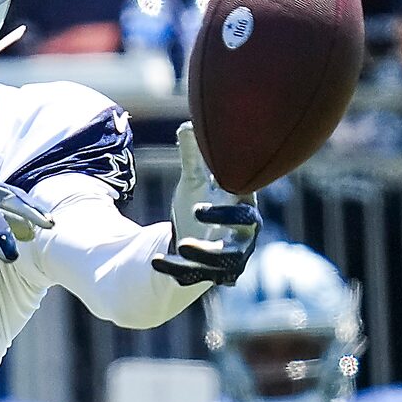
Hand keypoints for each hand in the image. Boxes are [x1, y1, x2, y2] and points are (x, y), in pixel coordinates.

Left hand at [152, 121, 259, 286]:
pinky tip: (156, 262)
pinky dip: (177, 270)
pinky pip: (197, 277)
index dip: (231, 198)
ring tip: (181, 245)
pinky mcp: (213, 275)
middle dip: (222, 222)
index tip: (211, 189)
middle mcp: (244, 234)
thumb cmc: (203, 202)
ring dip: (202, 254)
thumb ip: (193, 158)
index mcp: (243, 205)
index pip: (245, 201)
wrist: (199, 239)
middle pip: (245, 230)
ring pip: (222, 261)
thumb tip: (187, 124)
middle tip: (196, 212)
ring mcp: (231, 257)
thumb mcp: (195, 181)